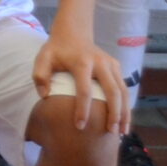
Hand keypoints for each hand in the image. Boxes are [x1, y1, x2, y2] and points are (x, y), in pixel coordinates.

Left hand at [35, 21, 129, 135]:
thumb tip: (44, 95)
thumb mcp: (43, 58)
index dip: (83, 109)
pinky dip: (126, 105)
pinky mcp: (117, 66)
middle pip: (112, 91)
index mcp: (81, 62)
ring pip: (123, 91)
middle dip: (113, 113)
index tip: (79, 126)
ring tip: (122, 132)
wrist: (73, 32)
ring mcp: (111, 64)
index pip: (84, 90)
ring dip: (124, 112)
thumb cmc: (56, 50)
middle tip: (110, 133)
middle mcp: (100, 62)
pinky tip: (124, 121)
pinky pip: (124, 88)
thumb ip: (40, 75)